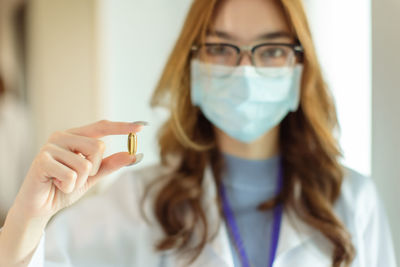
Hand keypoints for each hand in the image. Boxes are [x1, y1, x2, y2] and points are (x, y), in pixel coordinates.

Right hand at [12, 120, 145, 221]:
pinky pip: (72, 175)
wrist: (40, 207)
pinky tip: (56, 184)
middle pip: (98, 147)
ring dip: (80, 180)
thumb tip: (133, 155)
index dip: (122, 127)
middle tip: (78, 176)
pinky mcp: (42, 160)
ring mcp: (51, 146)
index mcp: (75, 136)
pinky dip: (68, 186)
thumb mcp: (93, 176)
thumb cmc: (65, 187)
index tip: (141, 126)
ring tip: (64, 181)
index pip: (102, 127)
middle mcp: (62, 136)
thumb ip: (110, 164)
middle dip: (94, 168)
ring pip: (86, 163)